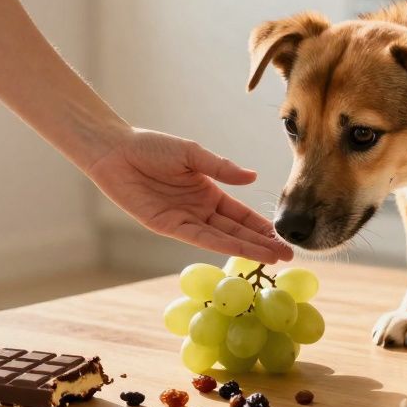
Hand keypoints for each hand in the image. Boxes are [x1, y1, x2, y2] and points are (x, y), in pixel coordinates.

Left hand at [86, 128, 292, 262]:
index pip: (241, 215)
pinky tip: (241, 250)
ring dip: (247, 249)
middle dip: (262, 244)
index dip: (261, 227)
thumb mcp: (193, 154)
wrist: (117, 151)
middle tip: (289, 257)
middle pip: (236, 231)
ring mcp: (185, 220)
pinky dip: (221, 245)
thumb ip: (222, 168)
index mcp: (208, 192)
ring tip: (273, 258)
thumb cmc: (152, 148)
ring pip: (222, 238)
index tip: (282, 237)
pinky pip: (199, 238)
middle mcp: (199, 211)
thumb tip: (253, 178)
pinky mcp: (168, 226)